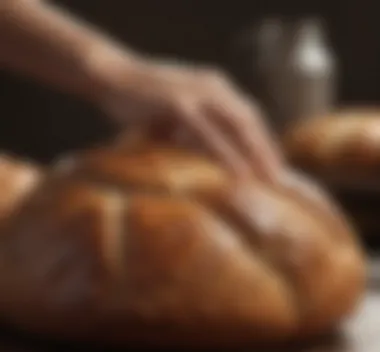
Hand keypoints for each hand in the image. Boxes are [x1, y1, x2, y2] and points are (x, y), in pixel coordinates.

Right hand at [98, 58, 283, 180]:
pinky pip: (210, 134)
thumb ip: (195, 129)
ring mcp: (197, 92)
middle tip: (280, 178)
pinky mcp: (179, 103)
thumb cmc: (143, 98)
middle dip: (267, 149)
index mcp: (215, 86)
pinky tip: (238, 173)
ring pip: (237, 125)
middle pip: (251, 120)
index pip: (248, 115)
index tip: (272, 164)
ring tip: (268, 180)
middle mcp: (213, 86)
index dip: (263, 140)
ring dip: (254, 154)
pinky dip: (226, 155)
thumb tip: (207, 155)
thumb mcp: (176, 112)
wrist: (111, 76)